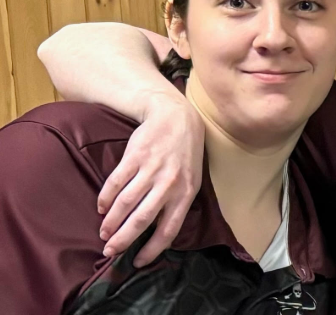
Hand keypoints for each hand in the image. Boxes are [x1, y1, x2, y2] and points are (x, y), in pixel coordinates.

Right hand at [98, 92, 203, 265]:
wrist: (176, 117)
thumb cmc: (184, 154)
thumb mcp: (191, 180)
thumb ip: (176, 203)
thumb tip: (156, 232)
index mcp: (186, 194)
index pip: (168, 230)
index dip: (152, 249)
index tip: (138, 263)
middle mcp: (169, 185)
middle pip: (141, 220)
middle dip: (123, 239)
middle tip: (110, 250)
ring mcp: (151, 171)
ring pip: (125, 204)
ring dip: (110, 221)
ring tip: (103, 231)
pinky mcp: (134, 158)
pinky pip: (115, 184)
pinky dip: (105, 199)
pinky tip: (101, 208)